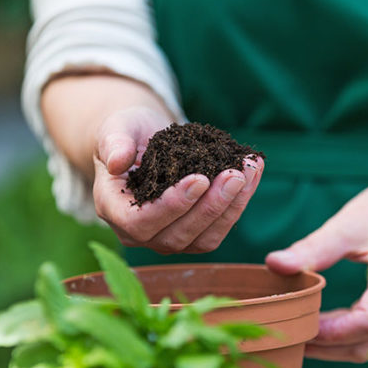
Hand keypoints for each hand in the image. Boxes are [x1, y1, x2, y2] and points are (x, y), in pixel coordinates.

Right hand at [93, 107, 263, 253]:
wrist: (146, 141)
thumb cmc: (128, 134)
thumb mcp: (116, 128)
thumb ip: (113, 142)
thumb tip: (118, 161)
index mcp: (114, 210)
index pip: (141, 221)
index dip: (172, 205)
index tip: (200, 179)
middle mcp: (139, 234)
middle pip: (178, 235)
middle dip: (211, 205)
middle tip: (235, 173)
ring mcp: (168, 239)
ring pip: (204, 239)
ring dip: (231, 207)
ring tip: (249, 170)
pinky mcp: (194, 236)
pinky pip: (219, 230)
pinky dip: (239, 204)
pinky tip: (253, 174)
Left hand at [265, 161, 367, 361]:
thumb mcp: (350, 224)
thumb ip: (314, 248)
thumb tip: (274, 263)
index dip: (330, 331)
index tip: (297, 321)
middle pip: (362, 345)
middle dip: (322, 346)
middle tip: (283, 331)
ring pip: (363, 346)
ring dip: (328, 345)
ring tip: (293, 328)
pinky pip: (366, 335)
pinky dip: (339, 336)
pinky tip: (314, 320)